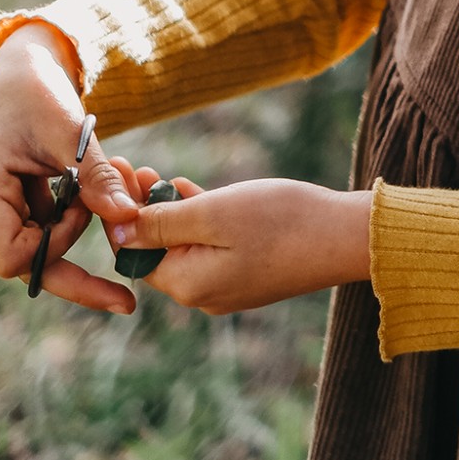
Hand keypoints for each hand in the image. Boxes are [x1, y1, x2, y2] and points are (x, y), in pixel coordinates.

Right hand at [0, 21, 140, 314]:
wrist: (16, 75)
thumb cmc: (36, 94)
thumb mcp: (71, 133)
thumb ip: (97, 178)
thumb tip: (130, 217)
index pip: (17, 257)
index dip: (59, 241)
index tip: (83, 204)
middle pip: (25, 265)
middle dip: (75, 269)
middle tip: (126, 296)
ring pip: (33, 253)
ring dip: (71, 234)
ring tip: (100, 200)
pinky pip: (35, 235)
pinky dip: (66, 223)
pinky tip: (88, 201)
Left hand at [105, 167, 372, 314]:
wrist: (347, 237)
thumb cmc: (281, 221)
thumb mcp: (212, 213)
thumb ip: (161, 223)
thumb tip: (119, 232)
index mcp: (189, 284)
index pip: (134, 253)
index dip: (119, 214)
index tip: (111, 174)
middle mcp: (204, 294)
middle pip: (157, 250)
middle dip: (142, 209)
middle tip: (131, 165)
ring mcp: (229, 287)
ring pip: (184, 246)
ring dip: (168, 211)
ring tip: (157, 173)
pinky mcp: (250, 275)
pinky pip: (210, 248)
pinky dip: (198, 221)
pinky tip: (191, 191)